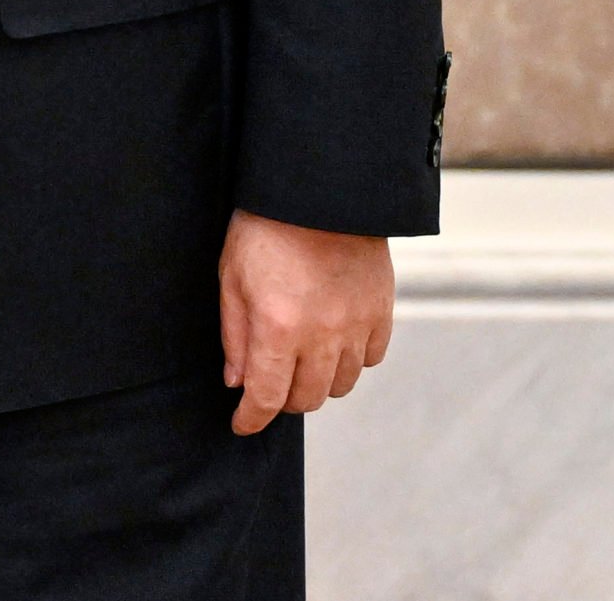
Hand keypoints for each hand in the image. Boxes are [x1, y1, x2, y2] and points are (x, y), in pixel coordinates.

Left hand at [217, 210, 393, 434]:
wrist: (318, 189)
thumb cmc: (265, 228)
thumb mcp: (232, 276)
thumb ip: (235, 335)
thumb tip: (237, 383)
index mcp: (278, 326)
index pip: (267, 396)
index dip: (251, 419)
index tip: (242, 425)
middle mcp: (322, 334)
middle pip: (308, 399)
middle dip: (283, 400)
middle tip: (269, 384)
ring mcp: (357, 324)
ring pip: (341, 384)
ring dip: (318, 382)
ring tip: (301, 362)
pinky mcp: (382, 310)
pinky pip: (371, 359)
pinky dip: (352, 360)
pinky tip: (334, 343)